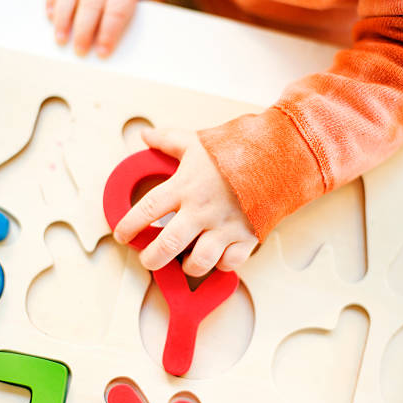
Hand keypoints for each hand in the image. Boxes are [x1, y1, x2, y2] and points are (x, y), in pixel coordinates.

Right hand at [46, 0, 159, 56]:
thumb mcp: (144, 2)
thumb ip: (139, 20)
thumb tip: (130, 51)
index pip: (117, 11)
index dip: (109, 33)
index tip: (102, 53)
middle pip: (91, 3)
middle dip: (84, 30)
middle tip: (80, 52)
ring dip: (63, 18)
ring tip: (61, 40)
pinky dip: (51, 0)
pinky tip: (50, 17)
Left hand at [114, 128, 258, 275]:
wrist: (280, 155)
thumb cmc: (237, 148)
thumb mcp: (198, 141)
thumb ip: (168, 141)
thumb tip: (145, 135)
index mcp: (185, 186)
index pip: (146, 210)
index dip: (129, 226)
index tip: (122, 235)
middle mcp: (201, 210)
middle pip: (167, 245)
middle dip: (151, 258)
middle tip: (147, 259)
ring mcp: (225, 226)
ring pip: (198, 262)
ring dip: (187, 267)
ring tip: (183, 262)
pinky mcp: (247, 236)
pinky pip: (229, 263)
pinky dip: (220, 265)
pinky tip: (215, 257)